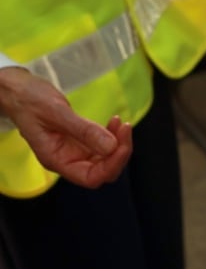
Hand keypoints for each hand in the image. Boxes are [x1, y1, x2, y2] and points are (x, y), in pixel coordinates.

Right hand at [0, 67, 131, 188]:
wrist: (17, 90)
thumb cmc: (28, 100)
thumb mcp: (56, 112)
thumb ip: (84, 130)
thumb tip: (111, 146)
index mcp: (56, 160)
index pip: (91, 177)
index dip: (111, 165)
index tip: (120, 144)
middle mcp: (67, 159)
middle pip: (103, 170)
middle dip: (119, 152)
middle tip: (124, 128)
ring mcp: (75, 151)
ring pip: (106, 158)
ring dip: (118, 143)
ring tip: (120, 123)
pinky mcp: (80, 140)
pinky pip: (103, 145)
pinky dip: (113, 136)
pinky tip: (114, 122)